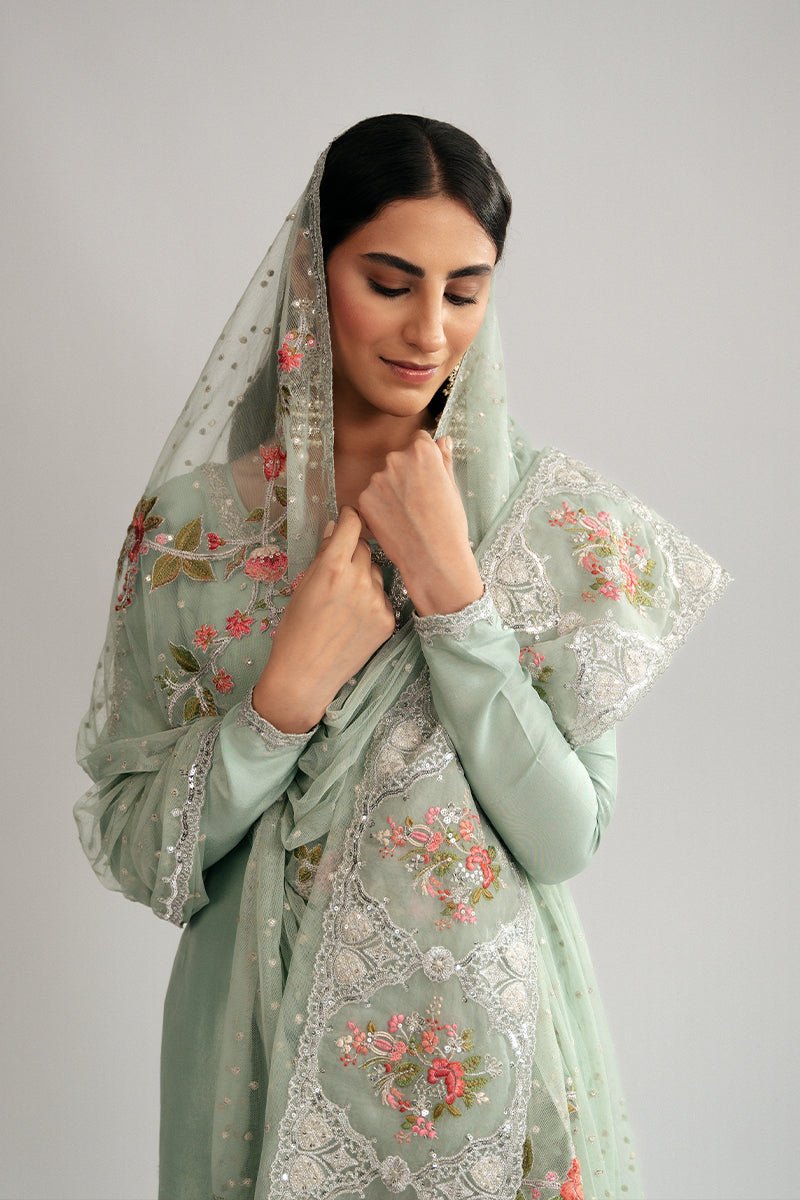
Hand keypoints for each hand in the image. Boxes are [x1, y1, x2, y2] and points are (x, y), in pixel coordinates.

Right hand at [252, 506, 395, 732]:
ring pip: (376, 572)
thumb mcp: (302, 586)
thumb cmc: (294, 630)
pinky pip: (383, 597)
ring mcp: (377, 601)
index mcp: (332, 567)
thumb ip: (322, 556)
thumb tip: (336, 528)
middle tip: (339, 569)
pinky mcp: (388, 619)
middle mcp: (359, 579)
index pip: (353, 525)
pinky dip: (371, 600)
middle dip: (353, 552)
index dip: (350, 518)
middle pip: (365, 548)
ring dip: (364, 576)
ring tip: (344, 601)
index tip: (349, 518)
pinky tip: (354, 618)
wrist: (305, 675)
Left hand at [356, 431, 483, 616]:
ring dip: (391, 491)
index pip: (418, 441)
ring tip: (407, 515)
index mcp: (422, 451)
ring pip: (384, 479)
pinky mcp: (364, 499)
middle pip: (398, 460)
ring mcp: (378, 479)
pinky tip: (395, 522)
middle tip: (418, 501)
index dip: (424, 460)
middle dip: (406, 475)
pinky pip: (372, 498)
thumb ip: (443, 459)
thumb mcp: (452, 488)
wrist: (433, 558)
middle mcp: (396, 459)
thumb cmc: (449, 525)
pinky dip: (380, 508)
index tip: (427, 476)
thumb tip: (441, 440)